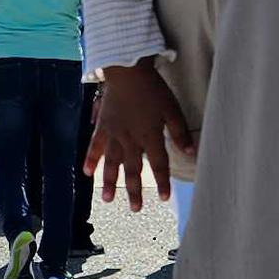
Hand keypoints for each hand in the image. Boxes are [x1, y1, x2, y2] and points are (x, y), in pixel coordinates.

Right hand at [84, 60, 191, 211]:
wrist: (127, 69)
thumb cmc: (152, 88)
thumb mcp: (172, 108)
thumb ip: (180, 132)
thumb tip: (190, 152)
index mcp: (150, 135)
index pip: (159, 164)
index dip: (162, 181)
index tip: (164, 197)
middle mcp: (131, 139)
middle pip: (133, 169)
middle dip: (134, 191)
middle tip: (135, 209)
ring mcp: (114, 134)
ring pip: (112, 163)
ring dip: (110, 182)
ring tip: (109, 200)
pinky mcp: (102, 126)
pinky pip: (95, 146)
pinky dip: (91, 159)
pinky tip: (88, 173)